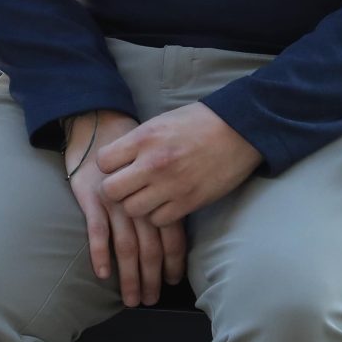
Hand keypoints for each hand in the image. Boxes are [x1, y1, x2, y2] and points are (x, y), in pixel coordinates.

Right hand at [61, 110, 185, 306]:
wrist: (101, 119)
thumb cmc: (135, 146)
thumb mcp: (161, 166)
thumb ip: (169, 194)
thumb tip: (178, 223)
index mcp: (160, 194)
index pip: (172, 237)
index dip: (173, 264)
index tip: (174, 283)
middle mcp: (140, 199)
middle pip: (150, 248)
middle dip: (152, 279)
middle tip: (151, 300)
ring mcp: (115, 200)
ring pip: (126, 246)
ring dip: (129, 277)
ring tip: (132, 299)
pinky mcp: (91, 195)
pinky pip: (97, 230)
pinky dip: (100, 253)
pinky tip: (104, 273)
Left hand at [97, 101, 264, 227]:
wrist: (238, 132)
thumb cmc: (198, 123)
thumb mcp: (160, 122)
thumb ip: (137, 141)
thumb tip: (117, 159)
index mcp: (144, 138)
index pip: (102, 162)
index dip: (107, 166)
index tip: (118, 165)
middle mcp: (153, 163)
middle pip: (111, 191)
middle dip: (116, 190)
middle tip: (129, 185)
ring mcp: (171, 186)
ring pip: (133, 210)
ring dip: (137, 205)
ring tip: (148, 194)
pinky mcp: (189, 202)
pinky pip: (159, 220)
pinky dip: (159, 215)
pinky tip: (166, 202)